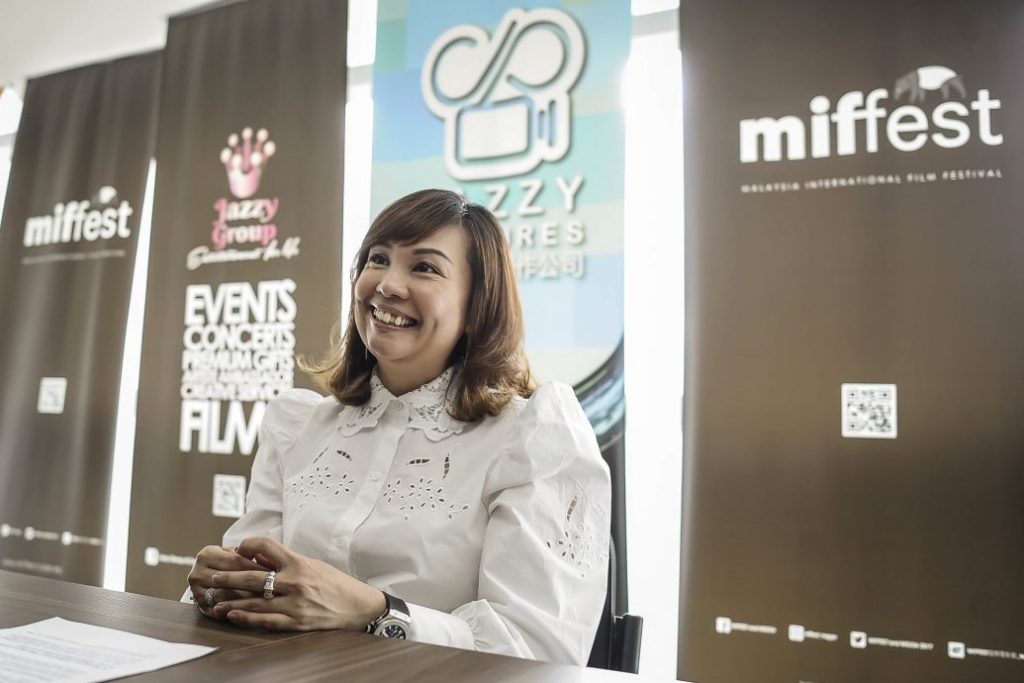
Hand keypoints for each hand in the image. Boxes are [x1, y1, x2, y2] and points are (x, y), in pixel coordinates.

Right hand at [187, 545, 269, 619]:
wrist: (215, 579)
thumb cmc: (234, 564)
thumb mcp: (238, 555)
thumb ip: (250, 554)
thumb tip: (270, 559)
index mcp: (206, 554)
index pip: (235, 561)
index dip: (256, 567)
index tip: (275, 572)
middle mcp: (197, 573)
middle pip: (229, 579)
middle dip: (253, 583)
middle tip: (274, 588)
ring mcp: (196, 592)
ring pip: (225, 596)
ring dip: (246, 599)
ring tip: (267, 599)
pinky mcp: (201, 608)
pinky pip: (221, 611)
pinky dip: (237, 611)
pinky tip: (254, 611)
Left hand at [208, 536, 386, 631]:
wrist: (358, 605)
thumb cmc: (335, 583)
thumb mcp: (312, 564)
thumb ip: (286, 561)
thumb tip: (258, 558)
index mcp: (299, 563)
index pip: (266, 546)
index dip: (248, 545)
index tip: (237, 549)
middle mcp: (295, 582)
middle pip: (253, 577)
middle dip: (229, 577)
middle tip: (214, 577)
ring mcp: (295, 604)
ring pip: (254, 602)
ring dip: (231, 601)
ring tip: (215, 601)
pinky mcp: (296, 622)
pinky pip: (265, 621)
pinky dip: (246, 618)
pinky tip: (233, 615)